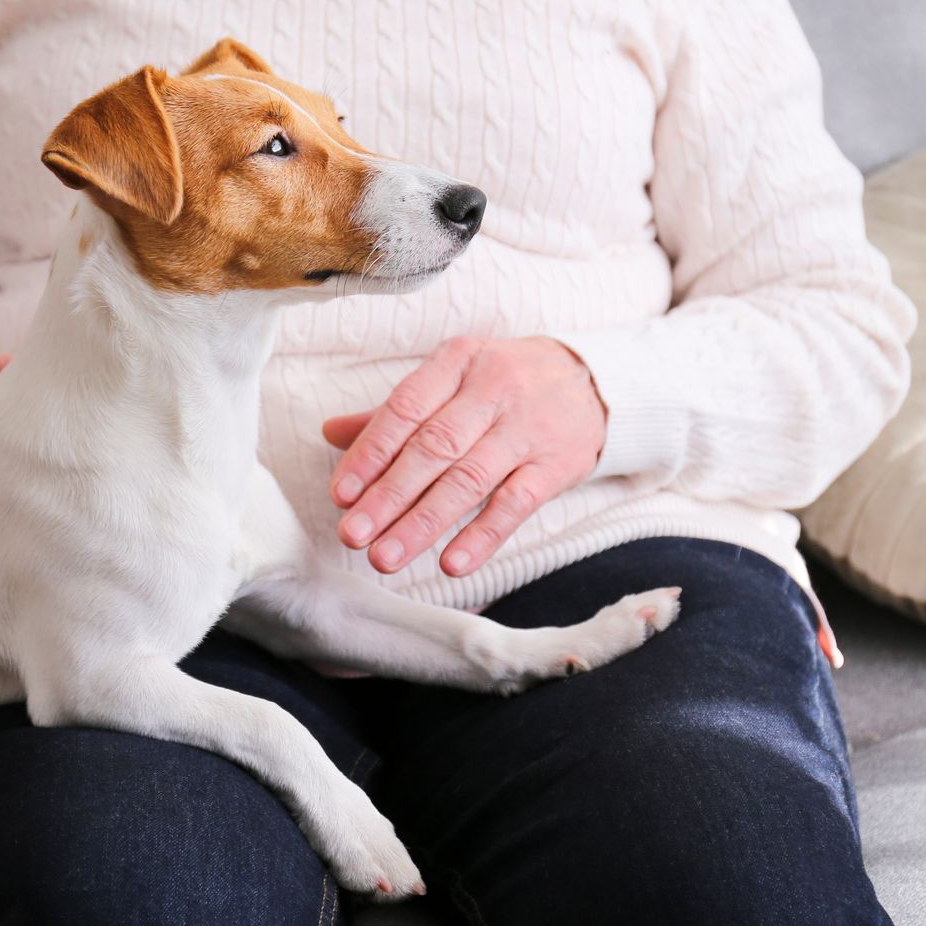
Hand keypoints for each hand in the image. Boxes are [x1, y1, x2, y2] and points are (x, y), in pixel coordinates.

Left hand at [322, 336, 605, 578]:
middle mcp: (492, 390)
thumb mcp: (453, 379)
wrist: (594, 382)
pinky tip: (451, 564)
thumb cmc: (503, 383)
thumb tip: (331, 433)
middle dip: (388, 496)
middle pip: (433, 448)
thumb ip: (394, 413)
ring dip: (423, 523)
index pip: (405, 408)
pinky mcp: (556, 465)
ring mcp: (527, 429)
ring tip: (385, 556)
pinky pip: (515, 504)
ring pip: (469, 480)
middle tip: (352, 535)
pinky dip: (482, 536)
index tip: (340, 494)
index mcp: (457, 362)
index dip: (370, 453)